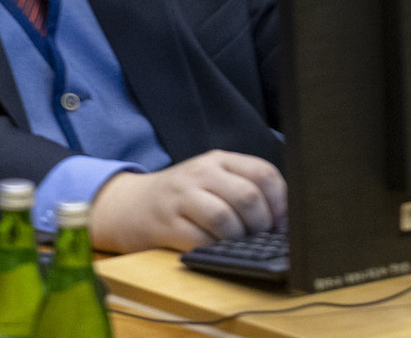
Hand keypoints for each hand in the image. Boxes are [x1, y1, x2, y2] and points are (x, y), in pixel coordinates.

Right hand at [89, 150, 286, 252]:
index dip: (281, 201)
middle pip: (247, 196)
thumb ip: (241, 187)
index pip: (263, 173)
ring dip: (240, 238)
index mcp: (219, 160)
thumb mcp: (210, 179)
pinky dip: (216, 249)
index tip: (284, 223)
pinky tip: (218, 251)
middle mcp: (202, 173)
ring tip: (240, 244)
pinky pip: (200, 240)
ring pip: (226, 218)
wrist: (125, 205)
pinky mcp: (166, 224)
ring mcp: (182, 197)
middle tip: (262, 238)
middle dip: (262, 223)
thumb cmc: (179, 195)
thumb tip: (282, 218)